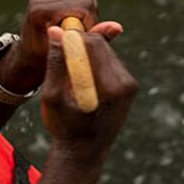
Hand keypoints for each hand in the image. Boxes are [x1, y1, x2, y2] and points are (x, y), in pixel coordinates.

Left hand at [0, 0, 122, 94]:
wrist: (28, 54)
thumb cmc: (47, 59)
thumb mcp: (71, 52)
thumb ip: (95, 38)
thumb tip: (118, 27)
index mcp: (40, 10)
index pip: (83, 7)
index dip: (90, 23)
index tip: (82, 39)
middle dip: (88, 18)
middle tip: (77, 35)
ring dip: (84, 14)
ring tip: (71, 30)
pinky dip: (79, 8)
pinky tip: (69, 20)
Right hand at [39, 25, 136, 163]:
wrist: (83, 153)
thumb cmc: (64, 128)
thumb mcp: (53, 96)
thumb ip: (56, 62)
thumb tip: (55, 31)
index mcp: (111, 86)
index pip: (94, 43)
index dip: (73, 38)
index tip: (56, 44)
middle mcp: (126, 83)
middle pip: (102, 45)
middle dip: (79, 45)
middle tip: (59, 56)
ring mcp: (129, 85)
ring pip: (105, 52)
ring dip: (86, 55)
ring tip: (68, 72)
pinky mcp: (128, 86)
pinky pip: (108, 63)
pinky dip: (93, 65)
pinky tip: (80, 79)